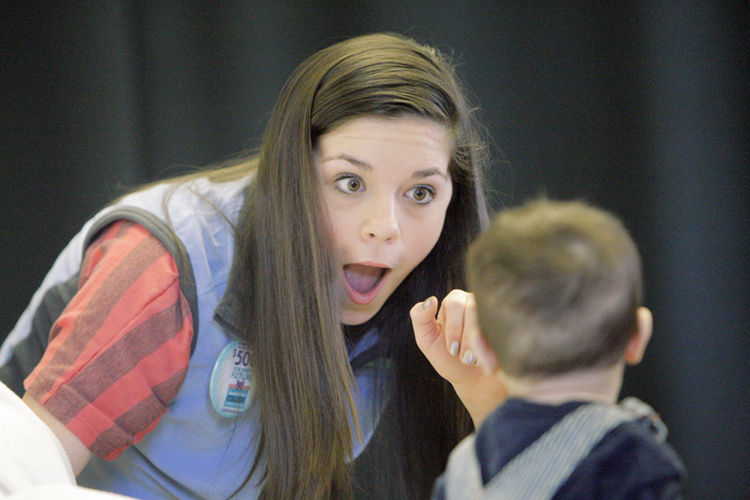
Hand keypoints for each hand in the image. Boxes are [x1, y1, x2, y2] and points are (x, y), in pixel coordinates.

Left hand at [410, 290, 506, 425]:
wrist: (477, 382)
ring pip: (489, 315)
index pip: (454, 302)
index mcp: (454, 302)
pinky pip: (506, 325)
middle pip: (473, 307)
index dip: (453, 328)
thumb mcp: (428, 341)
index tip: (452, 350)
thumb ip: (420, 319)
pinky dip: (495, 346)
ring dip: (480, 342)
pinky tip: (490, 359)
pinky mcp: (511, 323)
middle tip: (464, 358)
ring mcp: (495, 310)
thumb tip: (430, 300)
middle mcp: (475, 300)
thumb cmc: (450, 360)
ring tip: (475, 361)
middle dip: (466, 337)